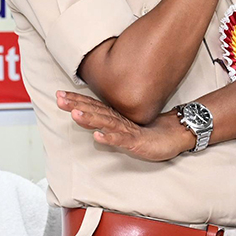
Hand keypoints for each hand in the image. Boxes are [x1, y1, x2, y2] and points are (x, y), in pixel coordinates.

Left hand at [57, 90, 191, 161]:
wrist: (176, 133)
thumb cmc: (150, 131)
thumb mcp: (125, 127)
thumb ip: (109, 122)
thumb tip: (90, 118)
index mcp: (115, 116)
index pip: (92, 106)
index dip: (76, 100)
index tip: (59, 94)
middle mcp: (119, 119)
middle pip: (95, 110)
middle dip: (76, 104)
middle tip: (59, 99)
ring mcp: (128, 130)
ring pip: (106, 122)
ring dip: (90, 118)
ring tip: (74, 114)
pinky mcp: (138, 141)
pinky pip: (122, 140)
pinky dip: (109, 138)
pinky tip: (98, 136)